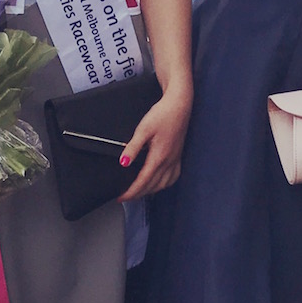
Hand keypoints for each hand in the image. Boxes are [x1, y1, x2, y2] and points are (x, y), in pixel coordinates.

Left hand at [118, 86, 192, 201]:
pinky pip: (173, 177)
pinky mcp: (179, 155)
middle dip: (138, 194)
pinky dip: (164, 184)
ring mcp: (175, 159)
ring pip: (164, 184)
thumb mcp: (143, 129)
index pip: (143, 181)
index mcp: (159, 156)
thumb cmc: (162, 114)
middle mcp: (169, 161)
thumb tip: (123, 163)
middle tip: (126, 197)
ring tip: (139, 192)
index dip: (131, 192)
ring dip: (151, 191)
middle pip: (153, 186)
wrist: (179, 104)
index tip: (121, 198)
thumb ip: (133, 147)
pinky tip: (159, 183)